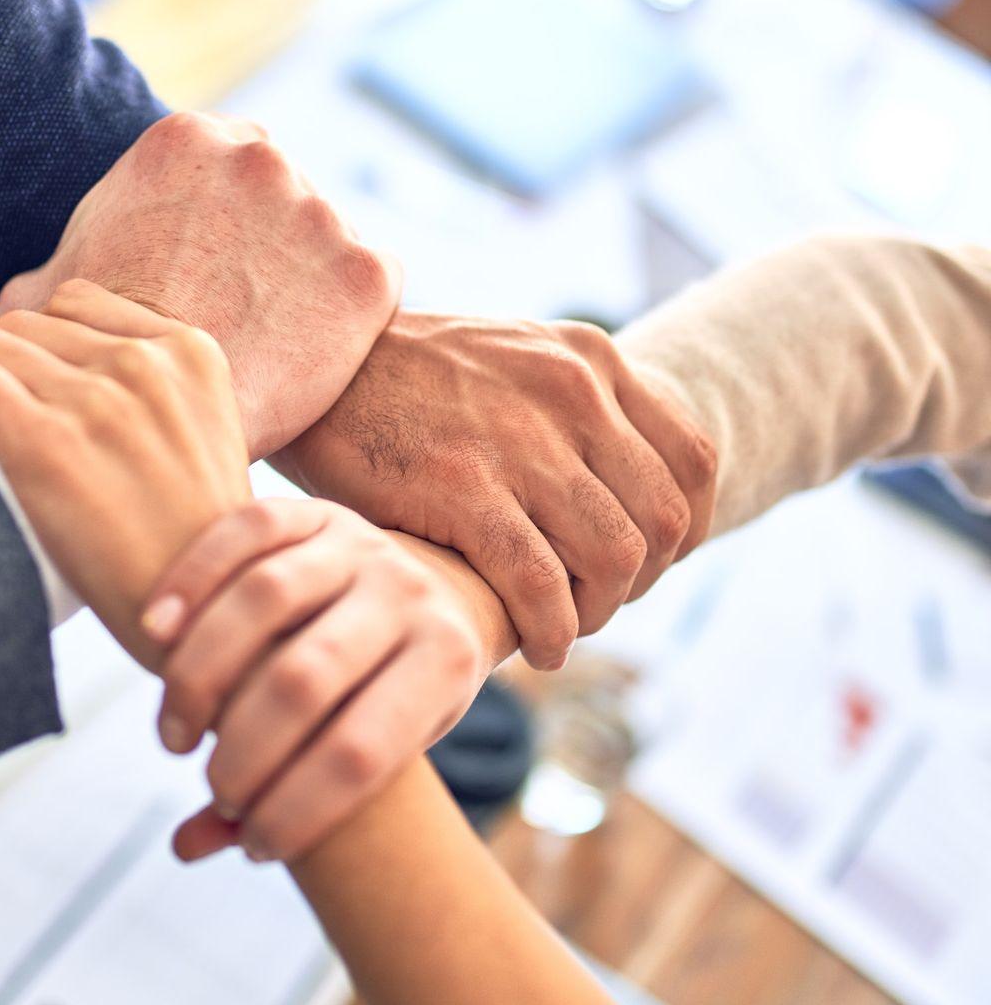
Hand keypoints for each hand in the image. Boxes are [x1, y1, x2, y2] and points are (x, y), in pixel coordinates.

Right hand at [0, 113, 401, 458]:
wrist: (157, 420)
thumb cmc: (91, 357)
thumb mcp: (42, 295)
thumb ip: (56, 266)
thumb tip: (33, 288)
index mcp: (183, 140)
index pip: (224, 161)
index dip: (219, 217)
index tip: (210, 263)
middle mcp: (260, 158)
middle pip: (282, 190)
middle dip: (269, 239)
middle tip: (243, 303)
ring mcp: (320, 211)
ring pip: (328, 239)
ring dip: (311, 277)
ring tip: (274, 337)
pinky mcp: (367, 272)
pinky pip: (373, 286)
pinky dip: (354, 317)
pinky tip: (314, 354)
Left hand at [0, 280, 250, 661]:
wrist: (198, 620)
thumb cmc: (193, 547)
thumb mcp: (208, 439)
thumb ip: (157, 394)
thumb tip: (74, 376)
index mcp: (192, 354)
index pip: (78, 302)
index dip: (47, 347)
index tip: (38, 392)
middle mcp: (145, 364)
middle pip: (26, 325)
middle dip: (6, 368)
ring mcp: (95, 400)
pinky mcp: (43, 442)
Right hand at [140, 497, 488, 863]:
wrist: (439, 591)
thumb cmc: (397, 693)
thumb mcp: (383, 748)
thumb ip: (295, 798)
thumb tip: (188, 846)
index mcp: (446, 662)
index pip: (362, 752)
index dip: (299, 810)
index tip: (258, 845)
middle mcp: (411, 594)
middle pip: (305, 678)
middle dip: (244, 751)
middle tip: (213, 785)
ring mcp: (362, 543)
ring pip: (265, 599)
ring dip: (201, 676)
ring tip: (175, 735)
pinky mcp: (316, 510)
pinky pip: (245, 531)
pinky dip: (191, 580)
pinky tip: (153, 634)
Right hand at [272, 313, 716, 669]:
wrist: (311, 360)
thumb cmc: (407, 378)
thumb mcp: (513, 359)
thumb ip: (572, 408)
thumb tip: (622, 488)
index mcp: (591, 360)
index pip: (694, 460)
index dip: (685, 529)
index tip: (648, 563)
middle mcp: (572, 392)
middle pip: (663, 519)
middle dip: (641, 581)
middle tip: (594, 601)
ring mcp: (521, 439)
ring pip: (615, 558)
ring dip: (597, 612)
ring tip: (562, 626)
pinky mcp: (463, 486)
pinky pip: (541, 584)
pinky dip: (551, 631)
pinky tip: (533, 645)